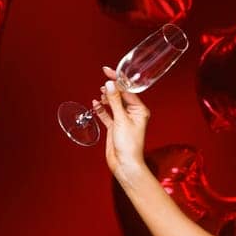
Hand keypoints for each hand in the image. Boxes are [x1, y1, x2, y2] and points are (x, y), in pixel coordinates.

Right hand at [91, 65, 150, 180]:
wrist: (125, 164)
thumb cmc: (129, 145)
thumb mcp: (121, 120)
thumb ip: (115, 101)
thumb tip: (110, 85)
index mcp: (140, 110)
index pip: (128, 90)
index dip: (118, 80)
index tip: (108, 71)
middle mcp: (133, 114)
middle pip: (120, 96)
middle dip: (111, 89)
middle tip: (103, 83)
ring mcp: (123, 120)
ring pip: (113, 104)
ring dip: (106, 98)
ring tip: (100, 95)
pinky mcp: (114, 127)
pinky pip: (106, 114)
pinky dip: (101, 109)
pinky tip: (96, 104)